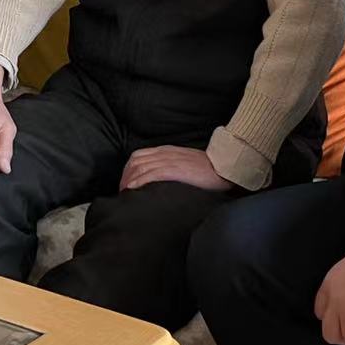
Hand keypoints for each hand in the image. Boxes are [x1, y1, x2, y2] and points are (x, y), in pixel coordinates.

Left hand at [119, 145, 233, 191]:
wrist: (222, 167)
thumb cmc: (207, 168)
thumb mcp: (184, 161)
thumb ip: (172, 165)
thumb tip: (160, 179)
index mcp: (167, 151)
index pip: (138, 156)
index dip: (128, 170)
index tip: (126, 183)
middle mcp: (165, 153)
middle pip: (135, 162)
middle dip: (125, 176)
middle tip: (122, 191)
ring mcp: (169, 161)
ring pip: (140, 167)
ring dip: (129, 181)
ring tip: (125, 194)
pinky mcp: (174, 170)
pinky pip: (150, 174)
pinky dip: (138, 182)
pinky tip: (133, 190)